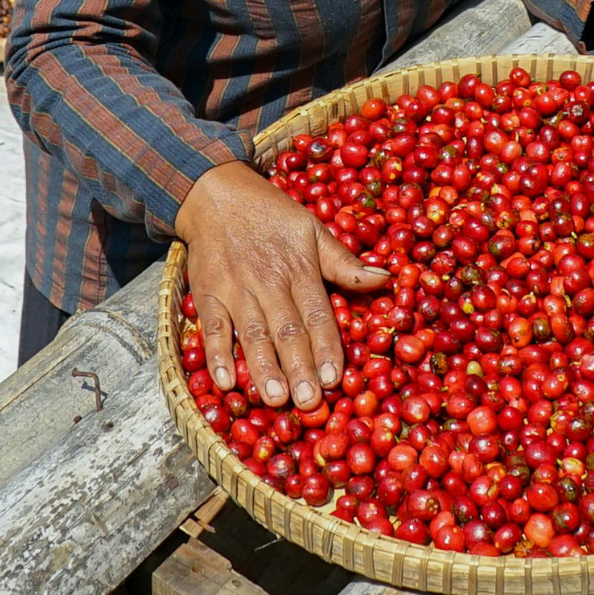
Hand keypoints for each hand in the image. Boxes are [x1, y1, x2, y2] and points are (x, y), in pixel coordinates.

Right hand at [174, 161, 387, 408]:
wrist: (216, 192)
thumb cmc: (271, 215)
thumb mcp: (313, 230)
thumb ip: (344, 262)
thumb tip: (386, 278)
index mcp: (300, 269)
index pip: (318, 314)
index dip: (327, 347)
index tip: (336, 379)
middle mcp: (269, 282)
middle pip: (287, 330)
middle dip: (299, 368)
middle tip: (309, 401)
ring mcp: (236, 289)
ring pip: (251, 334)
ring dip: (263, 368)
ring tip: (275, 398)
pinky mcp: (207, 293)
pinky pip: (212, 327)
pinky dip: (216, 355)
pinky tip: (225, 382)